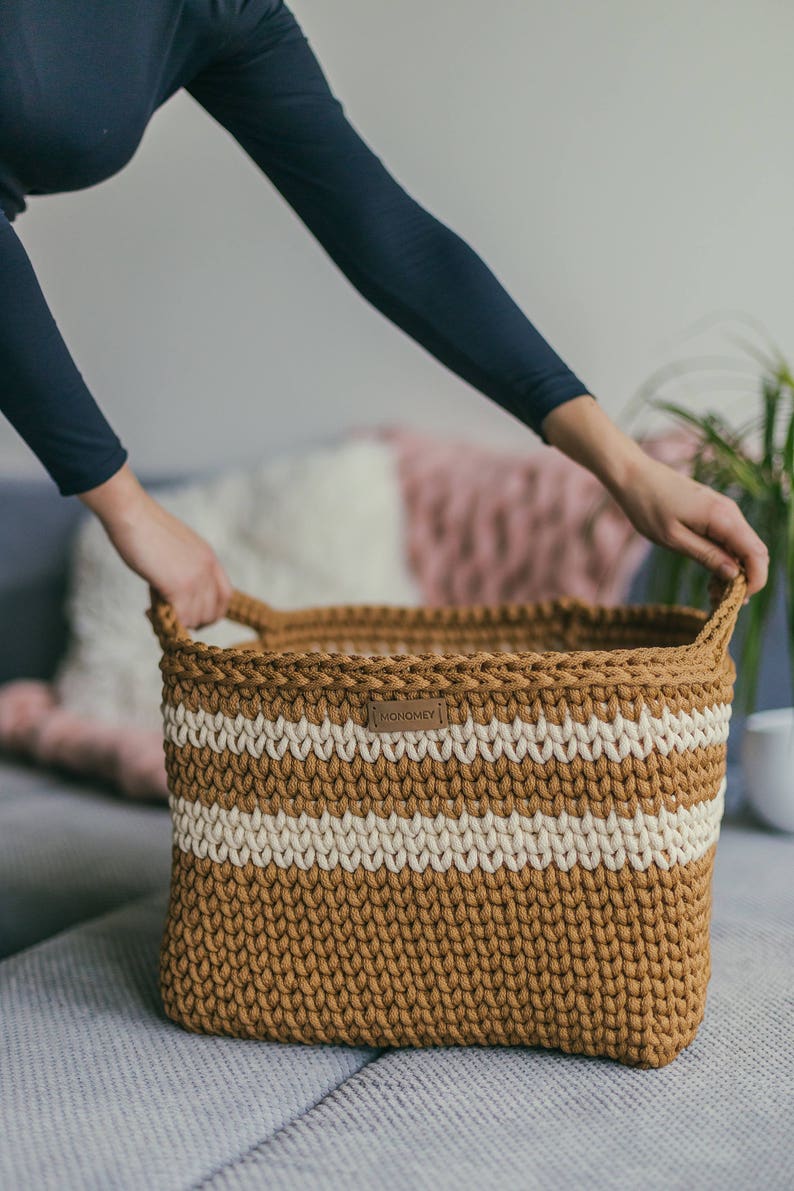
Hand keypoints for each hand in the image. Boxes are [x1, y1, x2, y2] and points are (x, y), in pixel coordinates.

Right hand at [77, 462, 232, 627]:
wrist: (132, 513)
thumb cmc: (145, 527)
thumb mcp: (176, 547)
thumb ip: (184, 566)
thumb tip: (177, 590)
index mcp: (209, 557)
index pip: (226, 595)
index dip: (213, 611)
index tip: (196, 617)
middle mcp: (208, 568)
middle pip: (214, 611)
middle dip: (195, 621)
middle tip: (173, 619)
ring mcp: (196, 578)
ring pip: (197, 618)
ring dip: (178, 621)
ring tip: (157, 612)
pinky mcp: (179, 586)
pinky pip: (182, 618)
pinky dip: (167, 621)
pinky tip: (149, 611)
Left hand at [611, 454, 768, 600]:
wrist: (634, 476)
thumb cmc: (648, 507)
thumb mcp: (674, 538)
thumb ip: (706, 556)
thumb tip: (734, 575)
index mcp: (723, 518)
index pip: (756, 554)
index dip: (755, 580)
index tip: (737, 600)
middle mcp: (730, 512)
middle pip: (755, 551)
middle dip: (745, 578)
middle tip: (719, 597)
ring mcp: (724, 510)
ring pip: (744, 546)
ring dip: (735, 569)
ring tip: (711, 589)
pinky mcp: (715, 511)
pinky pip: (731, 538)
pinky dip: (726, 557)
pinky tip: (709, 570)